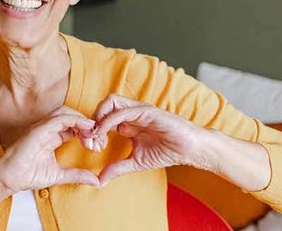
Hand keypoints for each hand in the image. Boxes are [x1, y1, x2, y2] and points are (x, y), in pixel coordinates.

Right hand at [0, 107, 99, 193]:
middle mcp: (47, 129)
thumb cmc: (27, 175)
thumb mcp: (59, 175)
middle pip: (72, 116)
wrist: (9, 179)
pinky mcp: (38, 129)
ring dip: (82, 120)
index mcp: (52, 136)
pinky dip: (75, 120)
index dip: (88, 132)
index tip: (98, 145)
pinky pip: (59, 118)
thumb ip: (77, 175)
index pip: (74, 126)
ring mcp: (42, 127)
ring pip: (66, 112)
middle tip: (99, 139)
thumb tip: (97, 180)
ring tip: (94, 132)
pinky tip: (86, 128)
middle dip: (88, 125)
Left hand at [92, 94, 209, 185]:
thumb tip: (99, 180)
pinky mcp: (147, 111)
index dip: (93, 130)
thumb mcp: (136, 162)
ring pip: (111, 102)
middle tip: (90, 140)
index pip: (102, 117)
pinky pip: (123, 111)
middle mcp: (131, 112)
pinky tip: (104, 133)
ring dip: (99, 116)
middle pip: (103, 105)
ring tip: (97, 135)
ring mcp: (138, 110)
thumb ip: (117, 168)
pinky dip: (109, 120)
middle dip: (92, 121)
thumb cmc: (167, 152)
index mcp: (127, 122)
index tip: (91, 147)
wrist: (190, 149)